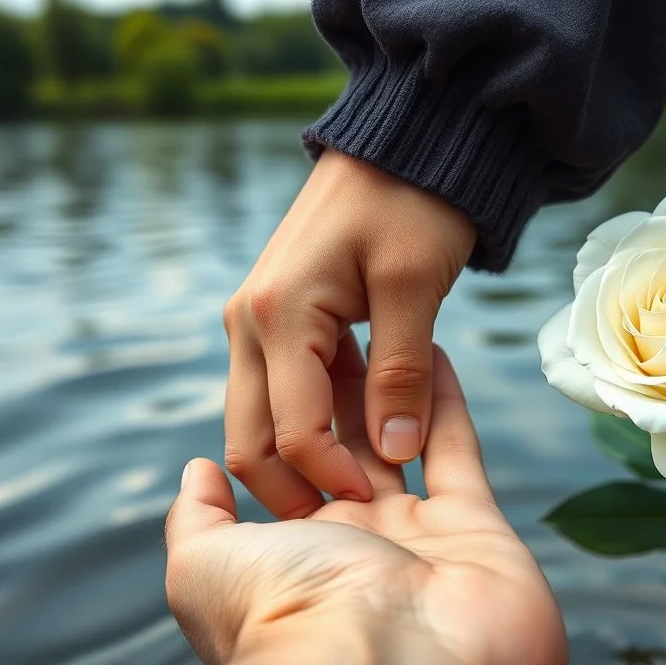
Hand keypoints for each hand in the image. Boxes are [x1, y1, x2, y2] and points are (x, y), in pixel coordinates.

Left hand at [165, 339, 567, 664]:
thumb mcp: (206, 568)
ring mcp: (418, 537)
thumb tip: (198, 472)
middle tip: (338, 329)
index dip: (288, 418)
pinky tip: (435, 353)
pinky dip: (446, 402)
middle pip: (346, 449)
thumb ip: (199, 519)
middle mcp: (355, 545)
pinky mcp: (475, 528)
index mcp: (293, 554)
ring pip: (401, 444)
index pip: (287, 473)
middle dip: (340, 393)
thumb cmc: (291, 617)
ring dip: (391, 390)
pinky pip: (458, 453)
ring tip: (381, 329)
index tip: (289, 359)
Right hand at [223, 149, 476, 514]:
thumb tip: (394, 451)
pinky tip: (362, 432)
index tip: (382, 505)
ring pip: (260, 419)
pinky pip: (280, 391)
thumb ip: (400, 373)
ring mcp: (256, 321)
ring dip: (305, 457)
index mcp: (278, 315)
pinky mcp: (276, 321)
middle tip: (357, 519)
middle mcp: (249, 322)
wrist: (402, 145)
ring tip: (365, 480)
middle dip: (297, 487)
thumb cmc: (413, 203)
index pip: (291, 431)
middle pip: (250, 438)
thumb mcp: (415, 287)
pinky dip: (312, 421)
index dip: (334, 477)